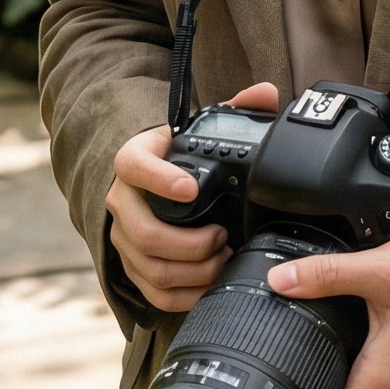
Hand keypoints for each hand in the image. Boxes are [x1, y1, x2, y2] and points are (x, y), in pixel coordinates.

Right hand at [107, 80, 278, 312]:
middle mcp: (121, 201)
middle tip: (222, 236)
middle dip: (190, 243)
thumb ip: (234, 109)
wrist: (154, 181)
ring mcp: (124, 239)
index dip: (160, 180)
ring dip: (193, 270)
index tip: (193, 190)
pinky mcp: (133, 268)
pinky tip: (211, 282)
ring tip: (223, 257)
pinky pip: (154, 293)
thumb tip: (267, 94)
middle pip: (144, 233)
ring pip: (151, 268)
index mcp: (134, 161)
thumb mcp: (200, 129)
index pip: (134, 166)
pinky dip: (186, 295)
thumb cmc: (181, 156)